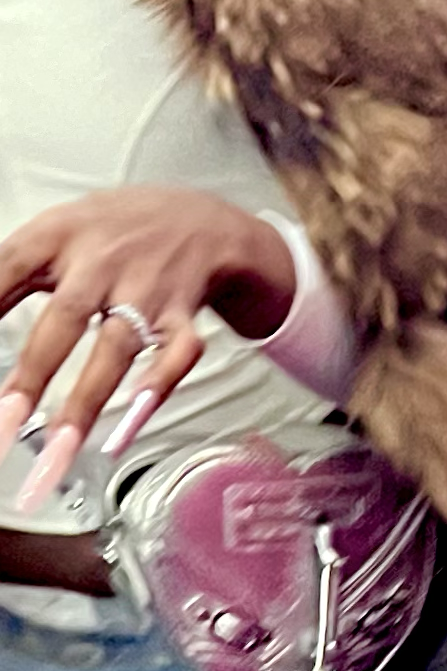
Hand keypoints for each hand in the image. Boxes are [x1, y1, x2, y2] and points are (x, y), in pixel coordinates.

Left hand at [0, 192, 295, 507]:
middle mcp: (103, 262)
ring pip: (118, 348)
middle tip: (6, 424)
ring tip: (58, 452)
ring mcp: (147, 290)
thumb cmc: (117, 233)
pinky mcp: (183, 316)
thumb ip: (13, 273)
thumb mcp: (56, 232)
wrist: (203, 219)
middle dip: (32, 375)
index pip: (10, 266)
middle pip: (65, 318)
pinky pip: (178, 356)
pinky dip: (157, 390)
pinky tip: (130, 429)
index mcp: (60, 235)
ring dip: (86, 402)